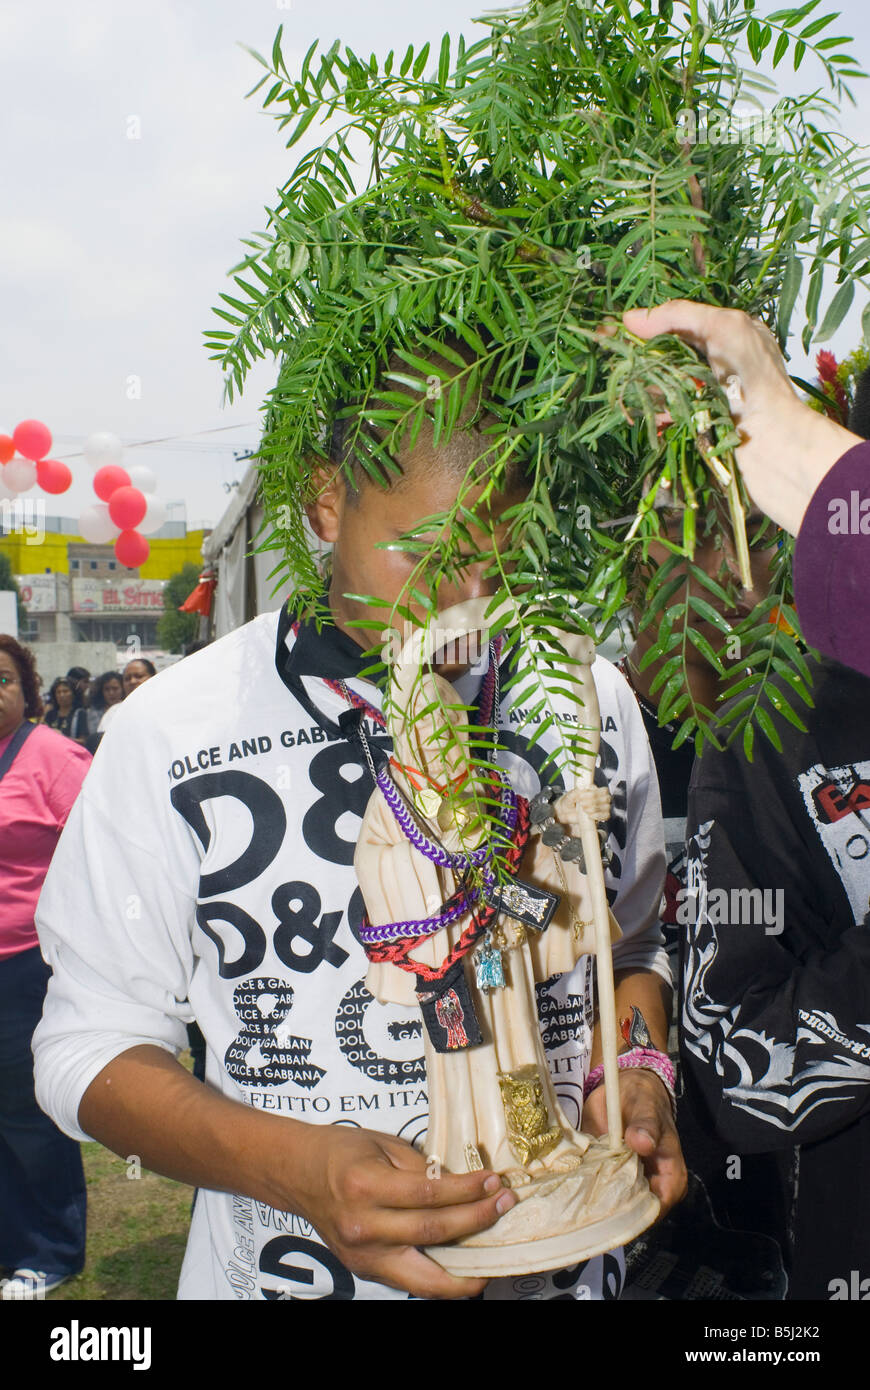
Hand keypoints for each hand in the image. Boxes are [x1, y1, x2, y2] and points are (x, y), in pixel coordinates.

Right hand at [289, 1123, 516, 1298]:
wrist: (296, 1173)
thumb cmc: (340, 1151)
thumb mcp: (382, 1145)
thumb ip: (421, 1169)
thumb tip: (461, 1186)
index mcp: (367, 1187)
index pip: (431, 1195)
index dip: (468, 1190)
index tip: (493, 1182)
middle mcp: (364, 1227)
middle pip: (434, 1233)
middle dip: (477, 1221)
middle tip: (505, 1205)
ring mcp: (363, 1255)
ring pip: (426, 1278)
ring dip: (466, 1270)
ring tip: (495, 1256)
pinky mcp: (364, 1269)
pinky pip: (411, 1280)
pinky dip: (441, 1279)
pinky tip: (464, 1265)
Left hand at [556, 785, 610, 824]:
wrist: (565, 813)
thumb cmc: (569, 801)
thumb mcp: (570, 796)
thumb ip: (575, 792)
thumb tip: (581, 789)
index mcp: (595, 790)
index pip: (604, 790)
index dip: (594, 793)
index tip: (581, 796)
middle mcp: (601, 798)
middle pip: (606, 798)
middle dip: (594, 801)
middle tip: (581, 803)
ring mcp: (602, 808)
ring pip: (606, 807)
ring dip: (595, 809)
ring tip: (584, 810)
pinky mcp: (601, 816)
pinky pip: (606, 816)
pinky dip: (598, 816)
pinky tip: (589, 816)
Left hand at [582, 1067, 686, 1218]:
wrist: (626, 1088)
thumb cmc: (644, 1099)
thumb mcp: (646, 1107)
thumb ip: (646, 1125)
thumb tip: (642, 1143)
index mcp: (670, 1178)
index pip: (655, 1210)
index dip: (632, 1214)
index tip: (606, 1206)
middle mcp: (650, 1188)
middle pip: (631, 1215)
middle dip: (607, 1210)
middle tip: (582, 1199)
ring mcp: (628, 1185)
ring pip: (611, 1207)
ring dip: (592, 1200)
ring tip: (574, 1189)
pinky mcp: (608, 1178)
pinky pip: (596, 1193)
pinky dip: (583, 1187)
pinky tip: (569, 1181)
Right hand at [622, 299, 862, 535]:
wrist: (772, 442)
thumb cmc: (753, 379)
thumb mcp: (723, 328)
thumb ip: (679, 316)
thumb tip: (630, 319)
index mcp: (729, 333)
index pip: (679, 321)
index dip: (647, 324)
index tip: (613, 328)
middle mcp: (720, 359)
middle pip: (667, 351)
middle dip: (641, 354)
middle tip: (614, 356)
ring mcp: (710, 392)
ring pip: (664, 382)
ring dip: (645, 384)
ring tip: (630, 386)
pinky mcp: (701, 421)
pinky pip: (669, 410)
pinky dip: (656, 410)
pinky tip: (646, 413)